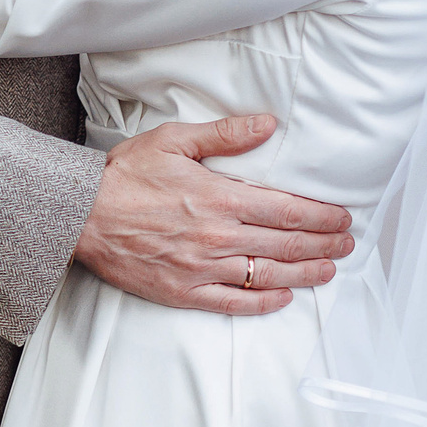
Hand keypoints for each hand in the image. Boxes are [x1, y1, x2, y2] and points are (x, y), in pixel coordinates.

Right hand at [71, 115, 352, 315]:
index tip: (343, 218)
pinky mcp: (184, 291)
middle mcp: (217, 237)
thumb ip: (225, 134)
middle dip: (323, 245)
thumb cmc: (124, 176)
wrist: (79, 215)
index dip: (321, 217)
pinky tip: (284, 297)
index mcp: (218, 198)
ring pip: (268, 275)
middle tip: (347, 245)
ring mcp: (202, 268)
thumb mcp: (173, 140)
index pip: (286, 211)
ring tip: (329, 271)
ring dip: (305, 274)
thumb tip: (268, 124)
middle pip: (285, 245)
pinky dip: (263, 302)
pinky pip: (233, 302)